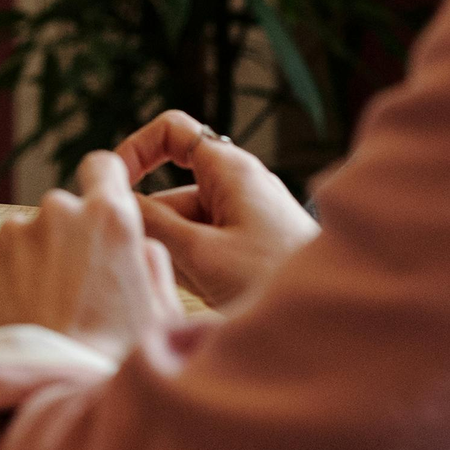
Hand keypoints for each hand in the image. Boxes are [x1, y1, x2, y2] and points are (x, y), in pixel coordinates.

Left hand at [0, 151, 179, 361]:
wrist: (46, 398)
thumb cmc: (110, 364)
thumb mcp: (159, 313)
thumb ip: (151, 263)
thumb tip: (138, 245)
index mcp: (108, 219)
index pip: (103, 168)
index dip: (102, 185)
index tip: (97, 204)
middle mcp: (56, 213)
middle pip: (60, 213)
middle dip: (64, 243)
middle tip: (70, 294)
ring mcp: (10, 234)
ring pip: (22, 238)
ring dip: (29, 264)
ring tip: (39, 315)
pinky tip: (13, 318)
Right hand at [115, 109, 319, 307]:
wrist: (335, 318)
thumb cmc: (274, 279)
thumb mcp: (203, 253)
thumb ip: (154, 224)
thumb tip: (114, 201)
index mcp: (229, 169)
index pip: (171, 131)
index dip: (136, 150)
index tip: (114, 187)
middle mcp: (237, 187)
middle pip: (171, 192)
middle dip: (153, 228)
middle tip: (144, 266)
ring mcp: (246, 220)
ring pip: (186, 226)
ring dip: (174, 256)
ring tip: (189, 290)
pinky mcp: (252, 249)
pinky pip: (206, 248)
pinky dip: (195, 269)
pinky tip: (205, 299)